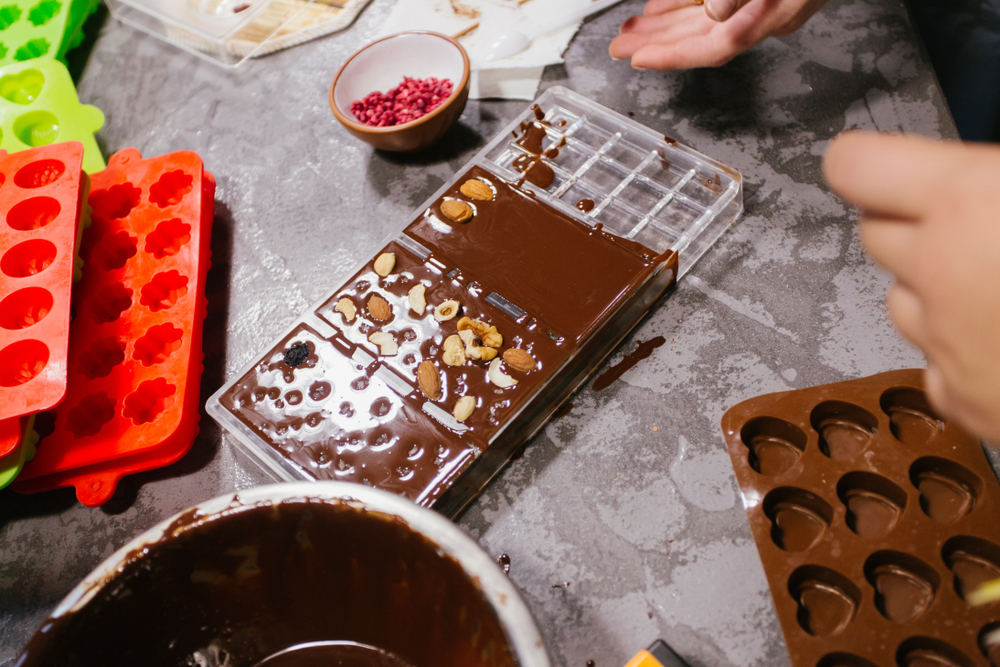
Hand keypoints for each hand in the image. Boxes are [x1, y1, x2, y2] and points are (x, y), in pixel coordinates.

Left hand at [608, 0, 828, 69]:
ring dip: (667, 27)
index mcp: (777, 10)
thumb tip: (718, 11)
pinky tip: (664, 6)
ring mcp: (769, 0)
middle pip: (705, 40)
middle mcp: (773, 12)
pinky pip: (719, 4)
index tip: (638, 58)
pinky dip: (687, 5)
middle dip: (659, 44)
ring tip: (632, 32)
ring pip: (707, 23)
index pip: (716, 45)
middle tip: (620, 48)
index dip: (674, 55)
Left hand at [823, 131, 999, 441]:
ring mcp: (942, 343)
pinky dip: (952, 350)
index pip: (855, 165)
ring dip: (929, 289)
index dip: (866, 163)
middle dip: (909, 225)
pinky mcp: (959, 399)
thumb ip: (989, 176)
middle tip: (972, 226)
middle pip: (875, 233)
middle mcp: (937, 271)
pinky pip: (927, 360)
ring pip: (898, 299)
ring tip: (999, 286)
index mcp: (968, 201)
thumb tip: (977, 174)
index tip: (876, 164)